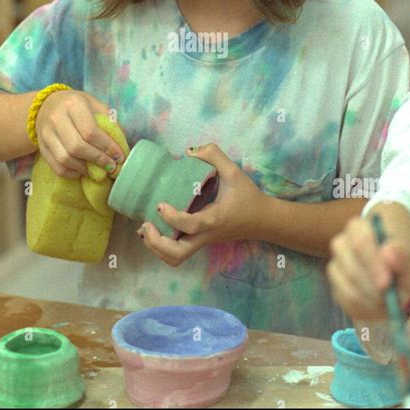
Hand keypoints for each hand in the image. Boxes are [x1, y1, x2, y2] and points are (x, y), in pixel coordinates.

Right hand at [35, 90, 125, 177]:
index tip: (119, 156)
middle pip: (77, 147)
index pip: (90, 131)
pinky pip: (56, 167)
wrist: (48, 105)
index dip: (107, 147)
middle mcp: (56, 118)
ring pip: (65, 159)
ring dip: (85, 169)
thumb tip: (122, 147)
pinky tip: (83, 171)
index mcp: (74, 104)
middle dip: (98, 160)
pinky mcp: (41, 146)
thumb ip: (109, 123)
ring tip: (98, 170)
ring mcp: (45, 133)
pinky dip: (72, 173)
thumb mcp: (95, 106)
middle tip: (111, 166)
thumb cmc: (78, 106)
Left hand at [137, 143, 266, 266]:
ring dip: (156, 248)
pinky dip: (162, 247)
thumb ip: (214, 155)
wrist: (263, 220)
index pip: (191, 226)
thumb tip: (189, 151)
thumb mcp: (235, 172)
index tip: (160, 205)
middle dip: (156, 243)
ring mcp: (202, 242)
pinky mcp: (200, 242)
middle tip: (146, 225)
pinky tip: (154, 230)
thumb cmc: (248, 197)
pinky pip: (178, 253)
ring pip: (175, 258)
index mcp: (214, 219)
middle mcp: (206, 235)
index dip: (172, 218)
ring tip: (145, 229)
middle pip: (177, 255)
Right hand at [327, 214, 409, 319]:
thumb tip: (387, 255)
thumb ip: (402, 252)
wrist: (394, 259)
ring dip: (370, 302)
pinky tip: (379, 307)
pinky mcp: (335, 285)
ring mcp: (335, 265)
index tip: (387, 283)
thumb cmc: (402, 252)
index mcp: (358, 227)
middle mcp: (341, 244)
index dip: (372, 265)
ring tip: (389, 304)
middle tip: (391, 301)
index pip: (360, 244)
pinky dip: (364, 310)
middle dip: (372, 290)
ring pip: (347, 289)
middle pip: (350, 269)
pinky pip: (345, 302)